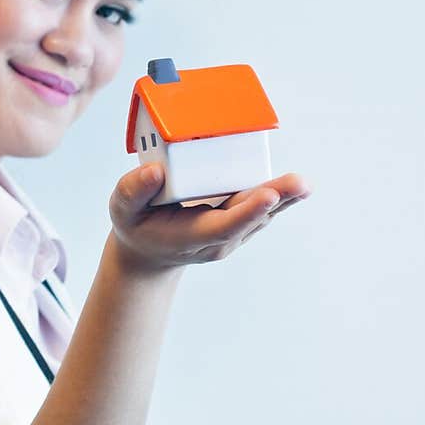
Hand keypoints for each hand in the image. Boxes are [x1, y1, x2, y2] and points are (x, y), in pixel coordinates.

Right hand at [108, 165, 312, 275]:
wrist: (150, 252)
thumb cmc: (136, 224)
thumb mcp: (122, 209)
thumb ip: (133, 190)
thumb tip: (155, 172)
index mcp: (190, 236)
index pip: (223, 226)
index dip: (246, 211)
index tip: (267, 195)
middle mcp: (217, 239)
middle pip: (250, 219)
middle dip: (275, 199)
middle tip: (299, 183)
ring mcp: (231, 234)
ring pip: (262, 214)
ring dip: (283, 197)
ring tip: (302, 183)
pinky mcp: (239, 222)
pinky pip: (261, 208)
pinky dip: (278, 194)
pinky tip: (295, 185)